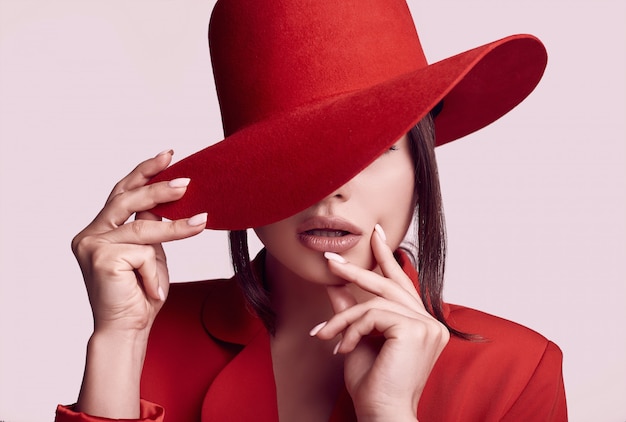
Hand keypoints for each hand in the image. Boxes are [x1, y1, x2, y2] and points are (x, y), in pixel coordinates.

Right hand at [71, 150, 206, 335]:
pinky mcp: (101, 258)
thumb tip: (166, 202)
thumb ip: (151, 228)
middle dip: (159, 187)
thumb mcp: (151, 254)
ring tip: (201, 223)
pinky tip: (152, 289)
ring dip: (176, 226)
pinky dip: (155, 271)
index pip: (122, 192)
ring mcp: (92, 245)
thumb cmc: (140, 295)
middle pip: (127, 199)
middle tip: (187, 181)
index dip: (144, 173)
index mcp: (100, 230)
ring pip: (143, 226)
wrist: (127, 331)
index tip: (168, 155)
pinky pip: (144, 253)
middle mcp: (90, 234)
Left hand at [310, 225, 448, 420]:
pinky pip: (372, 314)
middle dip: (357, 271)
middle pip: (389, 286)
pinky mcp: (416, 329)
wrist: (381, 414)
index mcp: (422, 324)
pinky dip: (351, 328)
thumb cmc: (372, 385)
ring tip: (325, 334)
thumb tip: (336, 285)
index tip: (376, 234)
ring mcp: (427, 325)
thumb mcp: (357, 340)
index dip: (388, 258)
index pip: (402, 285)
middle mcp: (431, 322)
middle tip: (331, 261)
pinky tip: (343, 348)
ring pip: (374, 303)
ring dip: (343, 318)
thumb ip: (352, 311)